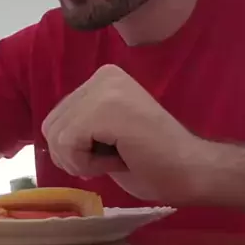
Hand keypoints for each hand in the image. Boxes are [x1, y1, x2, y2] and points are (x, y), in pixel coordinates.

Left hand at [42, 65, 211, 203]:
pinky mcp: (106, 107)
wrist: (192, 170)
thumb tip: (52, 136)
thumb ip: (81, 123)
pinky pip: (68, 143)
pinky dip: (86, 164)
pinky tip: (118, 159)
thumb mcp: (105, 133)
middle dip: (75, 155)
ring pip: (56, 135)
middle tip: (112, 157)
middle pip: (52, 126)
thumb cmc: (153, 160)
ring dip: (81, 161)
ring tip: (116, 157)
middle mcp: (102, 75)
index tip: (111, 151)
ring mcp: (105, 87)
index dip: (76, 148)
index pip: (58, 117)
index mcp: (103, 78)